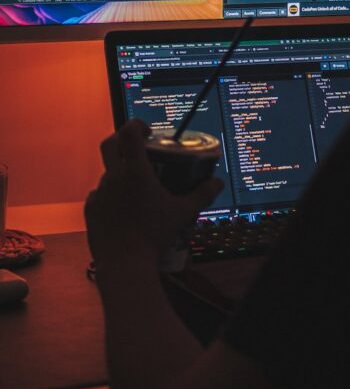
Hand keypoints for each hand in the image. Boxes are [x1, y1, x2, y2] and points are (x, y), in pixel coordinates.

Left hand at [85, 120, 221, 269]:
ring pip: (107, 172)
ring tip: (137, 187)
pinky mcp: (91, 209)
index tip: (147, 130)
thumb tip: (217, 183)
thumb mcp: (183, 213)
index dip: (137, 125)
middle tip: (138, 146)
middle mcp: (113, 177)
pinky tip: (124, 208)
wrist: (124, 263)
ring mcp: (99, 192)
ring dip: (120, 173)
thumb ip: (202, 195)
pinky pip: (100, 194)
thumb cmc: (154, 235)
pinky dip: (112, 195)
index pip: (129, 133)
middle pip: (110, 143)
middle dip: (122, 139)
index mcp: (135, 171)